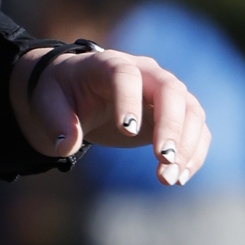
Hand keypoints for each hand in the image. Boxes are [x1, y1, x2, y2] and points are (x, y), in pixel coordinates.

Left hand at [13, 45, 209, 184]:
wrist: (79, 91)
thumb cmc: (63, 94)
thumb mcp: (48, 103)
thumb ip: (56, 122)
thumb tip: (65, 146)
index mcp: (109, 64)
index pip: (126, 75)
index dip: (129, 100)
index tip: (127, 131)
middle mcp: (145, 73)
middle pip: (170, 90)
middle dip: (171, 125)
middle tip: (162, 159)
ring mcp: (165, 92)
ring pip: (191, 110)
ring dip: (186, 145)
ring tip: (170, 179)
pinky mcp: (175, 114)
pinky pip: (196, 129)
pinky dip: (194, 153)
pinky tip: (180, 178)